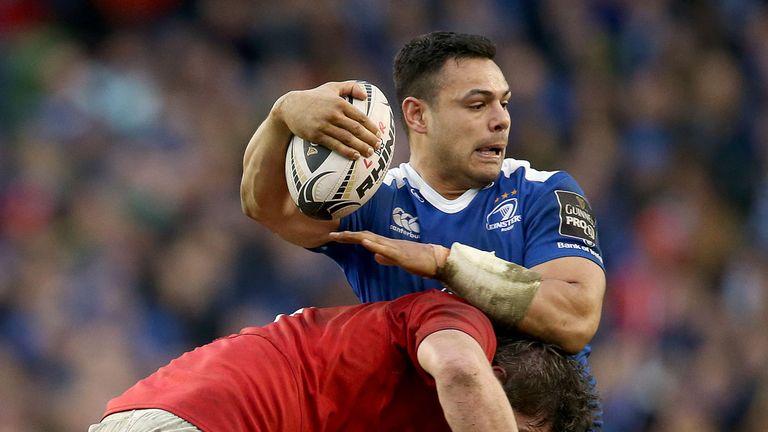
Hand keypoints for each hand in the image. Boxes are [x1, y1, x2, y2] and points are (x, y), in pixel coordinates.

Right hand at [275, 81, 381, 159]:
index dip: (371, 126)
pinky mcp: (316, 135)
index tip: (379, 134)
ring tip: (370, 153)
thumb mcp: (331, 87)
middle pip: (356, 129)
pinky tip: (355, 156)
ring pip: (347, 138)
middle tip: (378, 146)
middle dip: (369, 138)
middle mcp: (333, 114)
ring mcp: (324, 125)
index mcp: (339, 103)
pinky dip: (346, 151)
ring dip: (360, 147)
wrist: (290, 107)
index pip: (359, 116)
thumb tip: (366, 96)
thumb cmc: (313, 97)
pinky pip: (334, 145)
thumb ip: (350, 87)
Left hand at [329, 231, 449, 277]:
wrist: (436, 260)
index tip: (336, 237)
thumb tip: (375, 256)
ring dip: (356, 237)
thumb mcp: (399, 260)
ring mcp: (394, 247)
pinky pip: (385, 248)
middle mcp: (388, 243)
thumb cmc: (420, 260)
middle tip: (331, 235)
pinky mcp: (401, 253)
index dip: (350, 237)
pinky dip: (374, 244)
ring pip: (371, 239)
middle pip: (364, 236)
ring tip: (342, 235)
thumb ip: (387, 257)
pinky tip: (364, 242)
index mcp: (387, 245)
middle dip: (347, 236)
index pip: (365, 238)